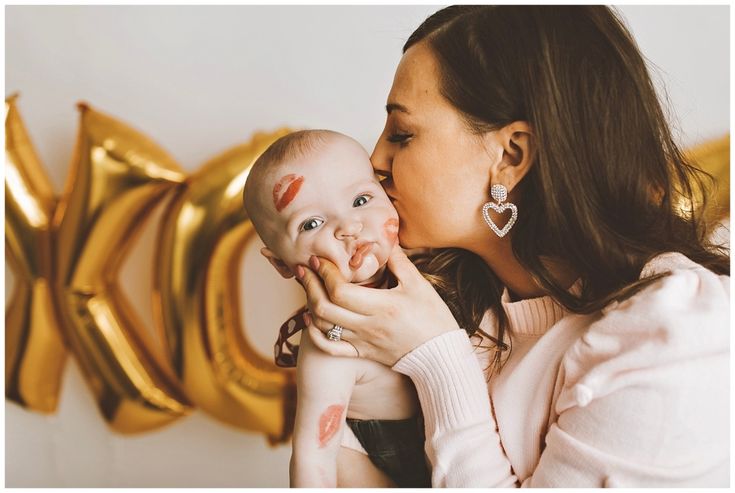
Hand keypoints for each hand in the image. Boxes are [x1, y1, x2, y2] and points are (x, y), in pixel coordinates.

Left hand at [295, 243, 460, 366]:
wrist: (440, 355)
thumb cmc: (433, 318)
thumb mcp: (419, 285)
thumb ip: (399, 262)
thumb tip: (386, 239)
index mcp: (382, 307)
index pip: (341, 291)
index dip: (325, 274)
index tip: (318, 259)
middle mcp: (367, 326)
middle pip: (325, 307)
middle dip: (310, 286)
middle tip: (304, 269)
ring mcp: (363, 342)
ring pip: (324, 326)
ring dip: (310, 305)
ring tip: (307, 287)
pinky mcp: (363, 353)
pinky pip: (331, 348)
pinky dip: (316, 334)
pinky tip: (311, 319)